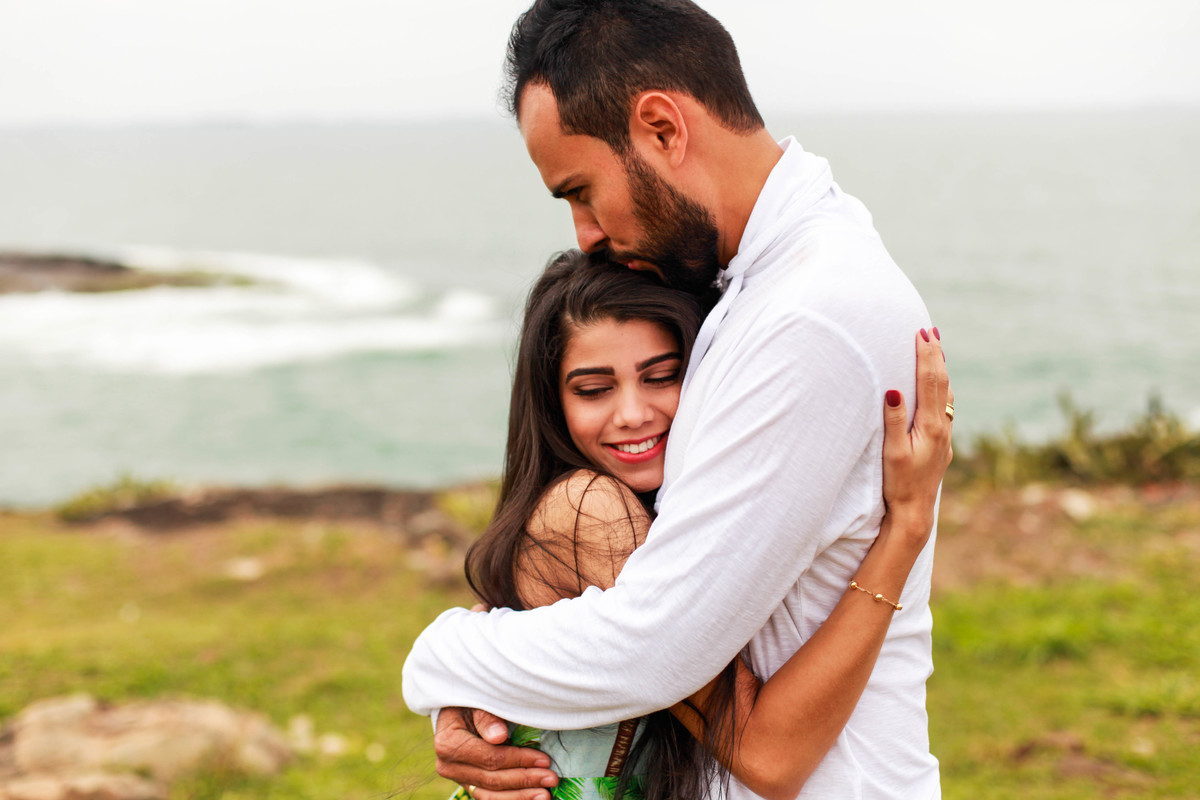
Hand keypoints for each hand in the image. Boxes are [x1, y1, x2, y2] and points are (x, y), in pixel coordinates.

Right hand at [434, 707, 558, 799]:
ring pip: (490, 796)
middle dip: (525, 779)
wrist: (457, 709)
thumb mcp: (477, 701)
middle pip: (492, 780)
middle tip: (552, 778)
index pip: (490, 758)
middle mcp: (448, 766)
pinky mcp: (468, 784)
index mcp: (448, 743)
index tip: (545, 759)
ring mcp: (458, 778)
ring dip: (520, 796)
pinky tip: (531, 797)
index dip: (519, 760)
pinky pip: (490, 797)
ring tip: (545, 794)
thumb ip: (486, 717)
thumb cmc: (472, 701)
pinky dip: (512, 799)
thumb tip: (499, 736)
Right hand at [881, 328, 953, 533]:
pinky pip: (945, 407)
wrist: (915, 511)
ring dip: (940, 370)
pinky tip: (938, 388)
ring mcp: (945, 435)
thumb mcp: (892, 452)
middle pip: (942, 383)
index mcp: (930, 425)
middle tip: (930, 330)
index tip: (922, 332)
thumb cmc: (898, 483)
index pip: (929, 381)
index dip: (926, 355)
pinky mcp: (942, 443)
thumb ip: (894, 420)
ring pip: (946, 394)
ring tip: (936, 350)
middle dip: (936, 355)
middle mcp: (942, 427)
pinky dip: (941, 389)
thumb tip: (894, 390)